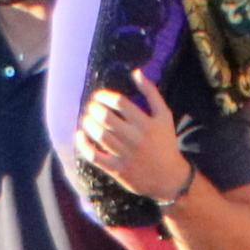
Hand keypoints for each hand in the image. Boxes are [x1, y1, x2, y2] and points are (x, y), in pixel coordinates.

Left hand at [75, 70, 194, 203]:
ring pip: (100, 135)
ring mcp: (125, 154)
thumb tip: (136, 72)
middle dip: (94, 108)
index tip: (99, 96)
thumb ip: (151, 93)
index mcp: (147, 123)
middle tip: (91, 106)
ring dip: (88, 123)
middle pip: (107, 118)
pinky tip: (80, 135)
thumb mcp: (164, 116)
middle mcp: (136, 138)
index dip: (105, 96)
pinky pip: (95, 156)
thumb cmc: (166, 143)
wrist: (169, 178)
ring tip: (87, 117)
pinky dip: (84, 145)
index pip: (120, 103)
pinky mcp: (118, 169)